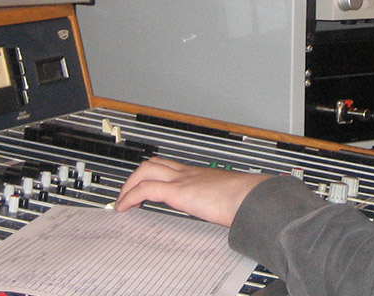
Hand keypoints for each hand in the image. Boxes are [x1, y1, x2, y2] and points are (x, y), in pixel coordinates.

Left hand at [114, 157, 268, 226]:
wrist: (250, 197)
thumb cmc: (246, 199)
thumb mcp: (228, 197)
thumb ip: (219, 200)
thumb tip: (224, 211)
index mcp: (199, 174)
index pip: (171, 166)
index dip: (155, 173)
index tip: (147, 187)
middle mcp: (188, 173)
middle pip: (154, 163)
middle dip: (136, 175)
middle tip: (128, 192)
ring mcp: (182, 179)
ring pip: (146, 170)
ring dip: (129, 184)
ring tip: (122, 200)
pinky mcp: (178, 191)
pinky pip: (145, 189)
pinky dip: (130, 196)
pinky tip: (124, 207)